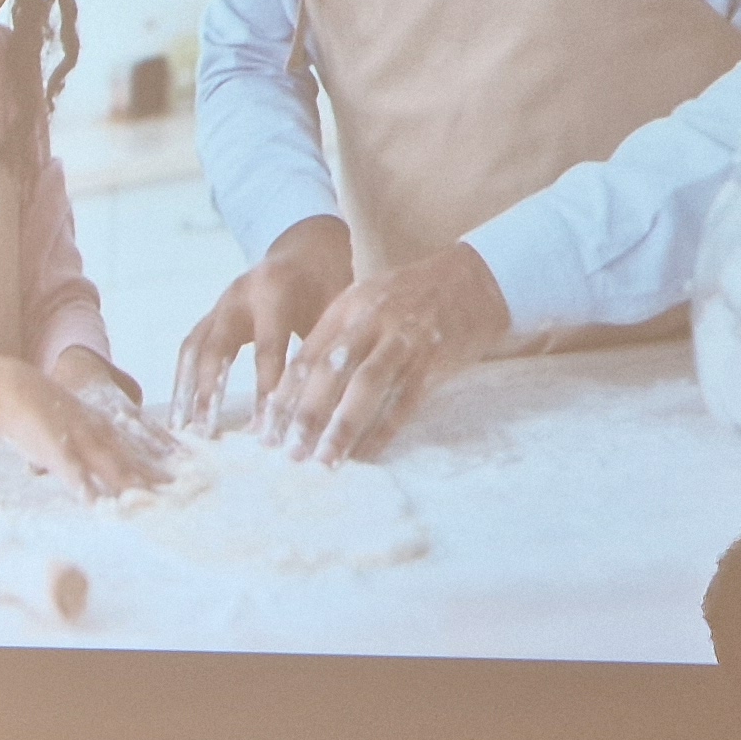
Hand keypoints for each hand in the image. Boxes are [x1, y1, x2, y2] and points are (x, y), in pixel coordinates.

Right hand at [0, 356, 175, 497]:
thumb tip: (94, 468)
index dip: (164, 460)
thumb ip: (83, 446)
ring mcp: (79, 441)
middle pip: (134, 460)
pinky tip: (97, 505)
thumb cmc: (37, 408)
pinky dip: (87, 489)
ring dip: (132, 487)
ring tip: (153, 505)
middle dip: (158, 479)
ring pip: (111, 468)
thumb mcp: (69, 424)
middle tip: (184, 495)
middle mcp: (98, 433)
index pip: (140, 446)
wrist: (12, 385)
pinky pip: (75, 474)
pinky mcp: (56, 449)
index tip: (187, 472)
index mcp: (102, 427)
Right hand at [174, 216, 353, 431]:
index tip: (266, 430)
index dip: (266, 389)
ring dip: (186, 390)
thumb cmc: (330, 282)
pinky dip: (182, 381)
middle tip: (206, 433)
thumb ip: (330, 346)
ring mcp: (219, 304)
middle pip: (216, 348)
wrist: (308, 248)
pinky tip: (182, 413)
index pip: (267, 347)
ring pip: (193, 349)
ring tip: (183, 429)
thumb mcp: (339, 306)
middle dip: (209, 392)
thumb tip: (332, 405)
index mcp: (275, 290)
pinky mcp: (211, 316)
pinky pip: (190, 349)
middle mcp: (238, 295)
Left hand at [262, 243, 512, 460]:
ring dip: (343, 426)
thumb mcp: (365, 302)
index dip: (285, 396)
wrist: (473, 279)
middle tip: (290, 453)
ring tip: (324, 460)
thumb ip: (334, 337)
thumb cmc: (411, 296)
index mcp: (347, 307)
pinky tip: (367, 453)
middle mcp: (371, 321)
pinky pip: (405, 399)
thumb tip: (295, 386)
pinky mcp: (434, 358)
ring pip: (365, 386)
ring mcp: (404, 339)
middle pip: (330, 372)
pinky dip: (385, 428)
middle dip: (306, 415)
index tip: (266, 430)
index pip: (306, 356)